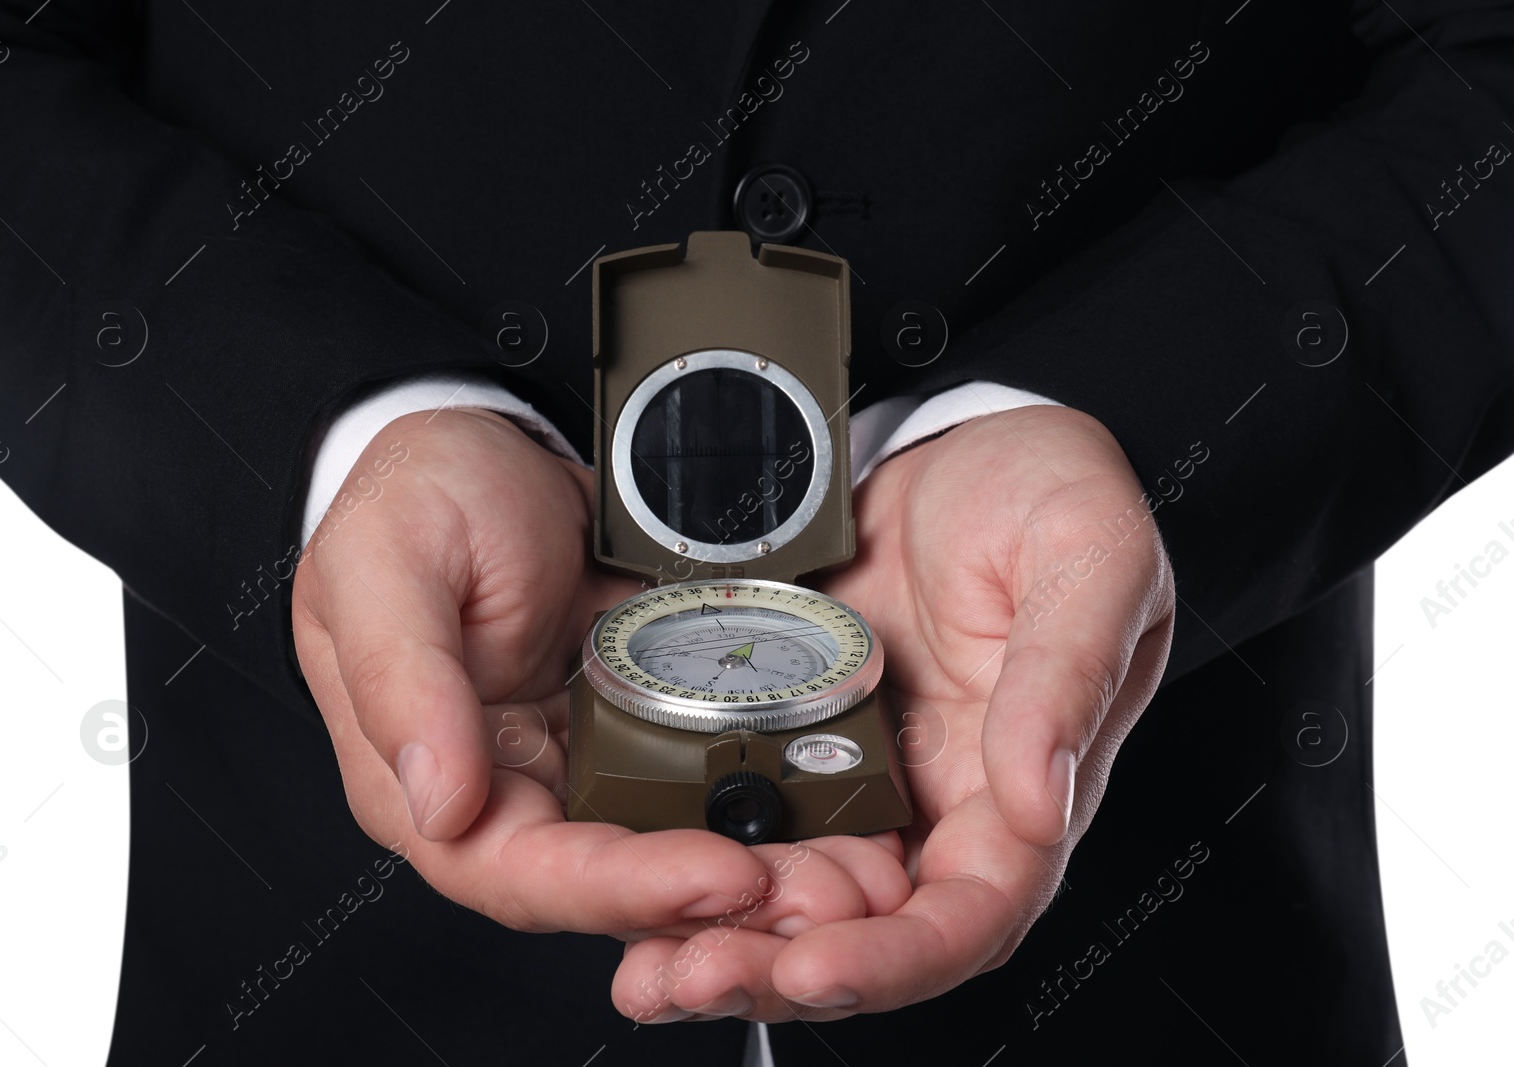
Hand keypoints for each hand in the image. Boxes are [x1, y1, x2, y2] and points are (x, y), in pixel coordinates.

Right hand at [291, 409, 885, 938]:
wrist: (484, 445)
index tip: (719, 876)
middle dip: (711, 898)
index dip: (620, 888)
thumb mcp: (388, 566)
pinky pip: (700, 780)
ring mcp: (578, 764)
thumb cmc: (416, 499)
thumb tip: (439, 804)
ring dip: (751, 867)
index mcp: (423, 781)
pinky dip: (761, 799)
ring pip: (665, 846)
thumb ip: (402, 682)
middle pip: (609, 885)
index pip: (520, 873)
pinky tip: (828, 806)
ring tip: (841, 870)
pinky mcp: (637, 727)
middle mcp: (506, 793)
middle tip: (812, 892)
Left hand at [610, 404, 1174, 1020]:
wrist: (954, 439)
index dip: (895, 957)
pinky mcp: (789, 735)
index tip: (814, 966)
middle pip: (863, 931)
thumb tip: (1039, 803)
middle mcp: (934, 801)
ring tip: (642, 970)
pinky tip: (627, 881)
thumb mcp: (1090, 557)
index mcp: (1020, 785)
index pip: (970, 913)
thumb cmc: (1047, 493)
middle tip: (684, 981)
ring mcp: (856, 773)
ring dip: (720, 941)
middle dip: (776, 970)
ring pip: (789, 894)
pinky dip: (687, 861)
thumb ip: (1070, 676)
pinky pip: (736, 817)